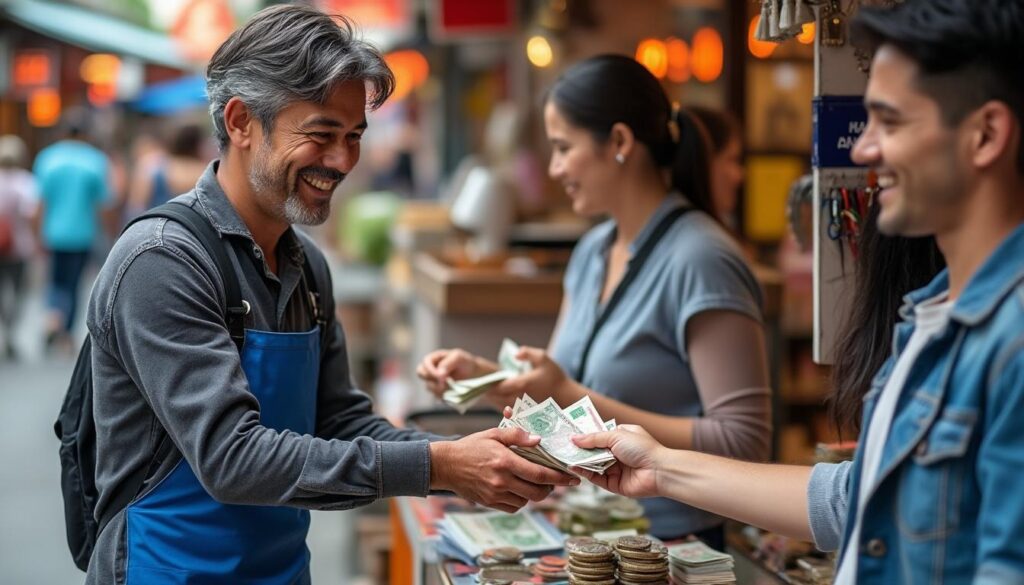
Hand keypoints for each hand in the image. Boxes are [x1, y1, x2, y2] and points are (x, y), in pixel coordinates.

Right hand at [415, 348, 488, 397]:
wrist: (475, 375)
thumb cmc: (465, 363)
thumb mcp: (459, 357)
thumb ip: (448, 363)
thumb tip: (439, 374)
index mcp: (433, 359)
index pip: (424, 364)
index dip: (430, 371)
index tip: (441, 377)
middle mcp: (430, 370)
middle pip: (421, 374)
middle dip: (432, 379)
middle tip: (444, 383)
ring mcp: (434, 382)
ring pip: (430, 388)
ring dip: (440, 389)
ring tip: (453, 387)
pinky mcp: (439, 393)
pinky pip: (437, 396)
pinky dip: (445, 395)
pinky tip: (453, 392)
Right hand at [430, 427, 579, 512]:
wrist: (445, 464)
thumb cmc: (471, 446)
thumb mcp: (493, 434)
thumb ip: (517, 435)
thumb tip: (539, 440)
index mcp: (505, 461)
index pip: (540, 474)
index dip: (559, 478)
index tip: (572, 478)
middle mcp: (501, 480)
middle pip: (538, 492)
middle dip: (551, 488)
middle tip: (554, 481)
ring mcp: (495, 494)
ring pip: (527, 501)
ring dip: (534, 493)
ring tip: (532, 481)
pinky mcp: (489, 503)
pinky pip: (514, 507)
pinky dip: (520, 500)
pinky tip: (517, 488)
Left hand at [488, 346, 574, 408]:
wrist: (566, 396)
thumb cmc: (554, 376)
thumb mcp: (544, 358)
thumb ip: (528, 353)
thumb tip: (516, 354)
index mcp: (522, 384)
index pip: (499, 386)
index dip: (488, 384)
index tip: (481, 380)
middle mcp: (519, 397)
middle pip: (496, 397)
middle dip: (487, 392)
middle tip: (478, 386)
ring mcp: (522, 407)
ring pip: (500, 405)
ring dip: (492, 399)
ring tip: (485, 392)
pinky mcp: (524, 413)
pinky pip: (507, 411)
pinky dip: (499, 405)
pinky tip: (496, 399)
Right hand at [570, 425, 665, 497]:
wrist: (659, 471)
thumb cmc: (642, 448)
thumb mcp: (616, 435)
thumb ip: (594, 438)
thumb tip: (574, 438)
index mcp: (620, 437)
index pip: (598, 436)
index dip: (584, 436)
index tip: (568, 434)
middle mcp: (616, 453)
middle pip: (593, 451)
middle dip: (579, 449)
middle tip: (560, 447)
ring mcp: (615, 469)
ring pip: (592, 465)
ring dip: (580, 461)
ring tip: (564, 456)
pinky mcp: (613, 484)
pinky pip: (596, 478)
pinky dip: (585, 473)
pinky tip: (574, 467)